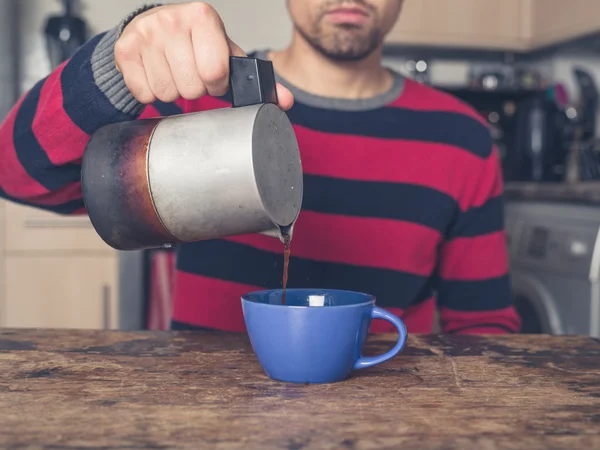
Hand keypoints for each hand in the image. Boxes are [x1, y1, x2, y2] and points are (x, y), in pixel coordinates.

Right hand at [114, 3, 292, 108]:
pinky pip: (144, 93)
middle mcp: (172, 20)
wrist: (152, 27)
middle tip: (192, 75)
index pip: (215, 72)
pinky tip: (156, 74)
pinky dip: (151, 93)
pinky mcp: (125, 50)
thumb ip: (257, 80)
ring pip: (166, 92)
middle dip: (195, 89)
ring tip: (175, 74)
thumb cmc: (195, 44)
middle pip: (190, 88)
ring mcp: (145, 34)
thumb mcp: (227, 54)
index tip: (214, 78)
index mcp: (203, 17)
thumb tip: (285, 103)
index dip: (217, 84)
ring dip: (173, 92)